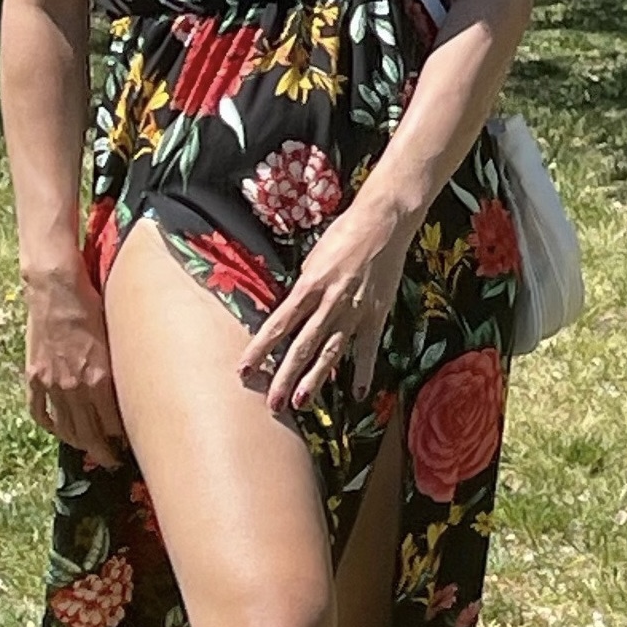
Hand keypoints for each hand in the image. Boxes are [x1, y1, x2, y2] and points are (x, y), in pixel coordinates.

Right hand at [24, 260, 125, 468]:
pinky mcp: (34, 376)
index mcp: (99, 378)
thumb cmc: (94, 303)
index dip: (122, 438)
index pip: (114, 423)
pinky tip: (59, 431)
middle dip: (103, 451)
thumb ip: (120, 365)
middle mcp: (75, 387)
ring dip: (79, 444)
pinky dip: (50, 426)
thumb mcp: (116, 335)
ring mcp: (52, 384)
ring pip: (66, 428)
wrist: (56, 288)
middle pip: (90, 434)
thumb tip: (134, 385)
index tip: (130, 445)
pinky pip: (40, 412)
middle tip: (113, 461)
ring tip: (89, 451)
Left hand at [239, 208, 410, 417]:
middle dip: (285, 377)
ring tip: (302, 404)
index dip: (260, 349)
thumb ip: (306, 285)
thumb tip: (295, 308)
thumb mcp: (314, 256)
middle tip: (272, 404)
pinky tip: (357, 394)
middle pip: (302, 346)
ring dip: (316, 380)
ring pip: (331, 351)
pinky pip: (368, 348)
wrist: (383, 222)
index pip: (278, 324)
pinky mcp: (376, 314)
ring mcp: (354, 311)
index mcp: (309, 286)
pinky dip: (363, 371)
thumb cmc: (345, 232)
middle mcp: (329, 302)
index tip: (244, 371)